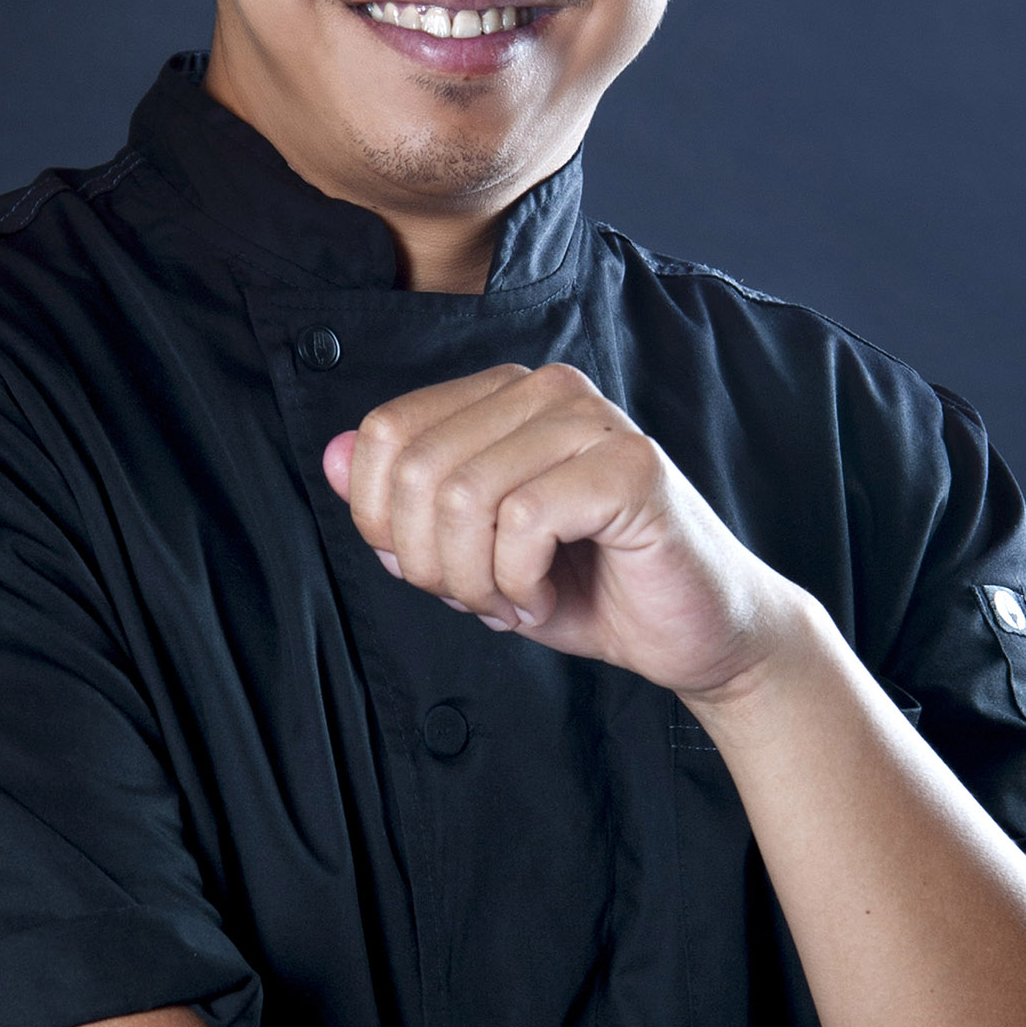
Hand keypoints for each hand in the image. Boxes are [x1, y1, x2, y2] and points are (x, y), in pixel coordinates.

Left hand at [321, 363, 798, 698]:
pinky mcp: (632, 466)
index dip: (380, 521)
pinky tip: (550, 596)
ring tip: (517, 600)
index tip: (434, 569)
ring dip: (476, 579)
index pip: (385, 434)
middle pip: (418, 468)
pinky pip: (525, 520)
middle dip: (430, 561)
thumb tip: (331, 455)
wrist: (694, 636)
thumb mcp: (471, 552)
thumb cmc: (586, 588)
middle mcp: (547, 390)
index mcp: (504, 396)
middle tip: (477, 599)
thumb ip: (404, 507)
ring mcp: (593, 420)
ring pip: (465, 495)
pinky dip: (521, 582)